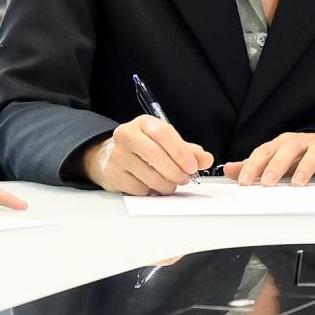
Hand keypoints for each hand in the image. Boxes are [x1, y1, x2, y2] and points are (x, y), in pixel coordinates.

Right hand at [82, 115, 213, 194]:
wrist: (109, 155)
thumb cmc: (143, 148)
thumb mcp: (165, 143)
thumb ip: (188, 150)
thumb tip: (206, 159)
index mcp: (143, 123)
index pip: (163, 133)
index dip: (181, 151)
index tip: (193, 166)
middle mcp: (126, 135)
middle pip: (155, 155)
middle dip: (175, 171)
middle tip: (185, 179)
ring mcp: (117, 155)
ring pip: (148, 175)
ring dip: (165, 185)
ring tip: (171, 185)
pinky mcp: (112, 174)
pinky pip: (138, 188)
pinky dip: (150, 191)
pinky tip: (152, 186)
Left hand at [224, 132, 314, 185]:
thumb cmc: (298, 155)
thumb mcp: (274, 159)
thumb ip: (254, 165)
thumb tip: (229, 170)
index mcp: (282, 143)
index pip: (265, 152)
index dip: (254, 166)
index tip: (244, 182)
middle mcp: (301, 143)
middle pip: (288, 150)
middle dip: (276, 166)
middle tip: (268, 183)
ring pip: (313, 153)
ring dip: (305, 167)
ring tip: (298, 183)